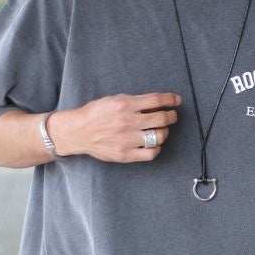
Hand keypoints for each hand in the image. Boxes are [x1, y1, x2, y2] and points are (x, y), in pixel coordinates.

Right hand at [50, 92, 180, 161]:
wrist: (77, 132)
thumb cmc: (96, 114)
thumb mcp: (114, 99)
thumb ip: (135, 101)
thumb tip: (159, 102)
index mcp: (124, 104)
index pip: (156, 100)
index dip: (170, 100)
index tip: (176, 100)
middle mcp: (127, 122)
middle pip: (162, 119)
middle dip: (171, 116)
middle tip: (171, 115)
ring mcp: (127, 139)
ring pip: (159, 136)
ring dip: (165, 131)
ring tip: (161, 129)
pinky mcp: (125, 154)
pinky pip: (151, 153)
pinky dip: (157, 147)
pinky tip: (153, 143)